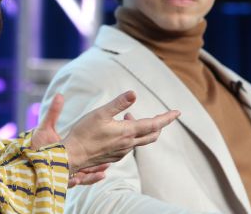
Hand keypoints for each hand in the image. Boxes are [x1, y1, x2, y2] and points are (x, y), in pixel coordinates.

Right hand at [33, 91, 178, 176]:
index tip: (177, 112)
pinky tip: (118, 130)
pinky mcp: (114, 157)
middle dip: (158, 124)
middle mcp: (128, 144)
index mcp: (127, 132)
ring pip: (140, 140)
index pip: (154, 124)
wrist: (73, 155)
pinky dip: (131, 135)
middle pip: (152, 135)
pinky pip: (129, 146)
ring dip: (141, 128)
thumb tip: (134, 93)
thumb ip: (118, 104)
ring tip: (128, 117)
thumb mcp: (100, 113)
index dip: (167, 118)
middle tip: (161, 114)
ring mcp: (121, 152)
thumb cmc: (84, 132)